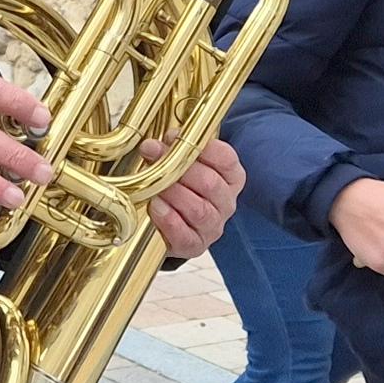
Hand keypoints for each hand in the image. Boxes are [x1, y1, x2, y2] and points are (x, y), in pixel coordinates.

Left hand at [148, 137, 240, 256]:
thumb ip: (170, 151)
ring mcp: (213, 226)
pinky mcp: (196, 245)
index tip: (174, 137)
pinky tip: (155, 207)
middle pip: (210, 183)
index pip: (226, 159)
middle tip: (153, 155)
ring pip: (199, 209)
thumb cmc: (176, 188)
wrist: (165, 225)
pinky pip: (185, 235)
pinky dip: (169, 220)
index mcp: (230, 178)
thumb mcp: (177, 165)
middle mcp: (226, 202)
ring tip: (154, 185)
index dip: (200, 147)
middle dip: (178, 167)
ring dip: (173, 194)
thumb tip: (153, 145)